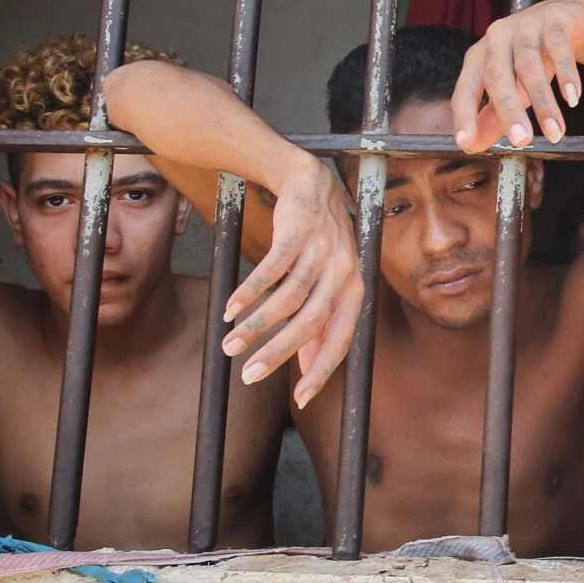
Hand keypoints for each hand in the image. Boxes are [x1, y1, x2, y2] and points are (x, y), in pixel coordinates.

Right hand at [220, 160, 362, 409]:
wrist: (309, 183)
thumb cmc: (318, 242)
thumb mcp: (325, 282)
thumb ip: (317, 324)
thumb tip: (307, 370)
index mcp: (354, 290)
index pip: (341, 338)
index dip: (322, 370)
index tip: (300, 399)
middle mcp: (344, 272)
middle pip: (311, 323)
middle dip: (278, 353)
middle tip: (249, 375)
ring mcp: (322, 250)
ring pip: (288, 298)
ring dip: (256, 325)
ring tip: (230, 344)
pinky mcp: (298, 231)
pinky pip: (273, 269)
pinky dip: (250, 292)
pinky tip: (231, 310)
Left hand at [451, 0, 583, 149]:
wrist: (563, 18)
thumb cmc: (529, 59)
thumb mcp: (509, 88)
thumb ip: (491, 118)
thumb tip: (472, 147)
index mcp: (479, 57)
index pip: (466, 89)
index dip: (464, 115)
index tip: (465, 142)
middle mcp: (497, 39)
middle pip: (499, 76)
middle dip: (510, 110)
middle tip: (522, 141)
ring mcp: (525, 27)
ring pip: (530, 66)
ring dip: (544, 102)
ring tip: (556, 132)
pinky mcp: (554, 22)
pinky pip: (560, 48)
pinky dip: (567, 74)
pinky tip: (573, 98)